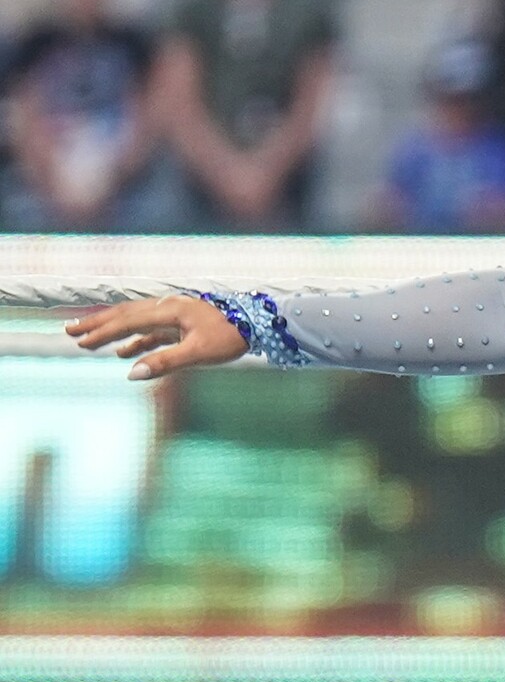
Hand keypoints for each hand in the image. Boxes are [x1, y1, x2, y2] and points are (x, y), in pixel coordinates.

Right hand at [66, 295, 247, 380]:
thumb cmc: (231, 338)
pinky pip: (153, 332)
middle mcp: (168, 307)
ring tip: (88, 340)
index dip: (102, 331)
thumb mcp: (199, 354)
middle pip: (125, 315)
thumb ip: (164, 362)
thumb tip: (131, 373)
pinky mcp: (184, 325)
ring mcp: (175, 315)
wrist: (259, 326)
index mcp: (169, 311)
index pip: (128, 321)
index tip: (79, 340)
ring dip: (112, 331)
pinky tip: (124, 354)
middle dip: (97, 324)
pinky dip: (136, 341)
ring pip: (137, 321)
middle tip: (69, 331)